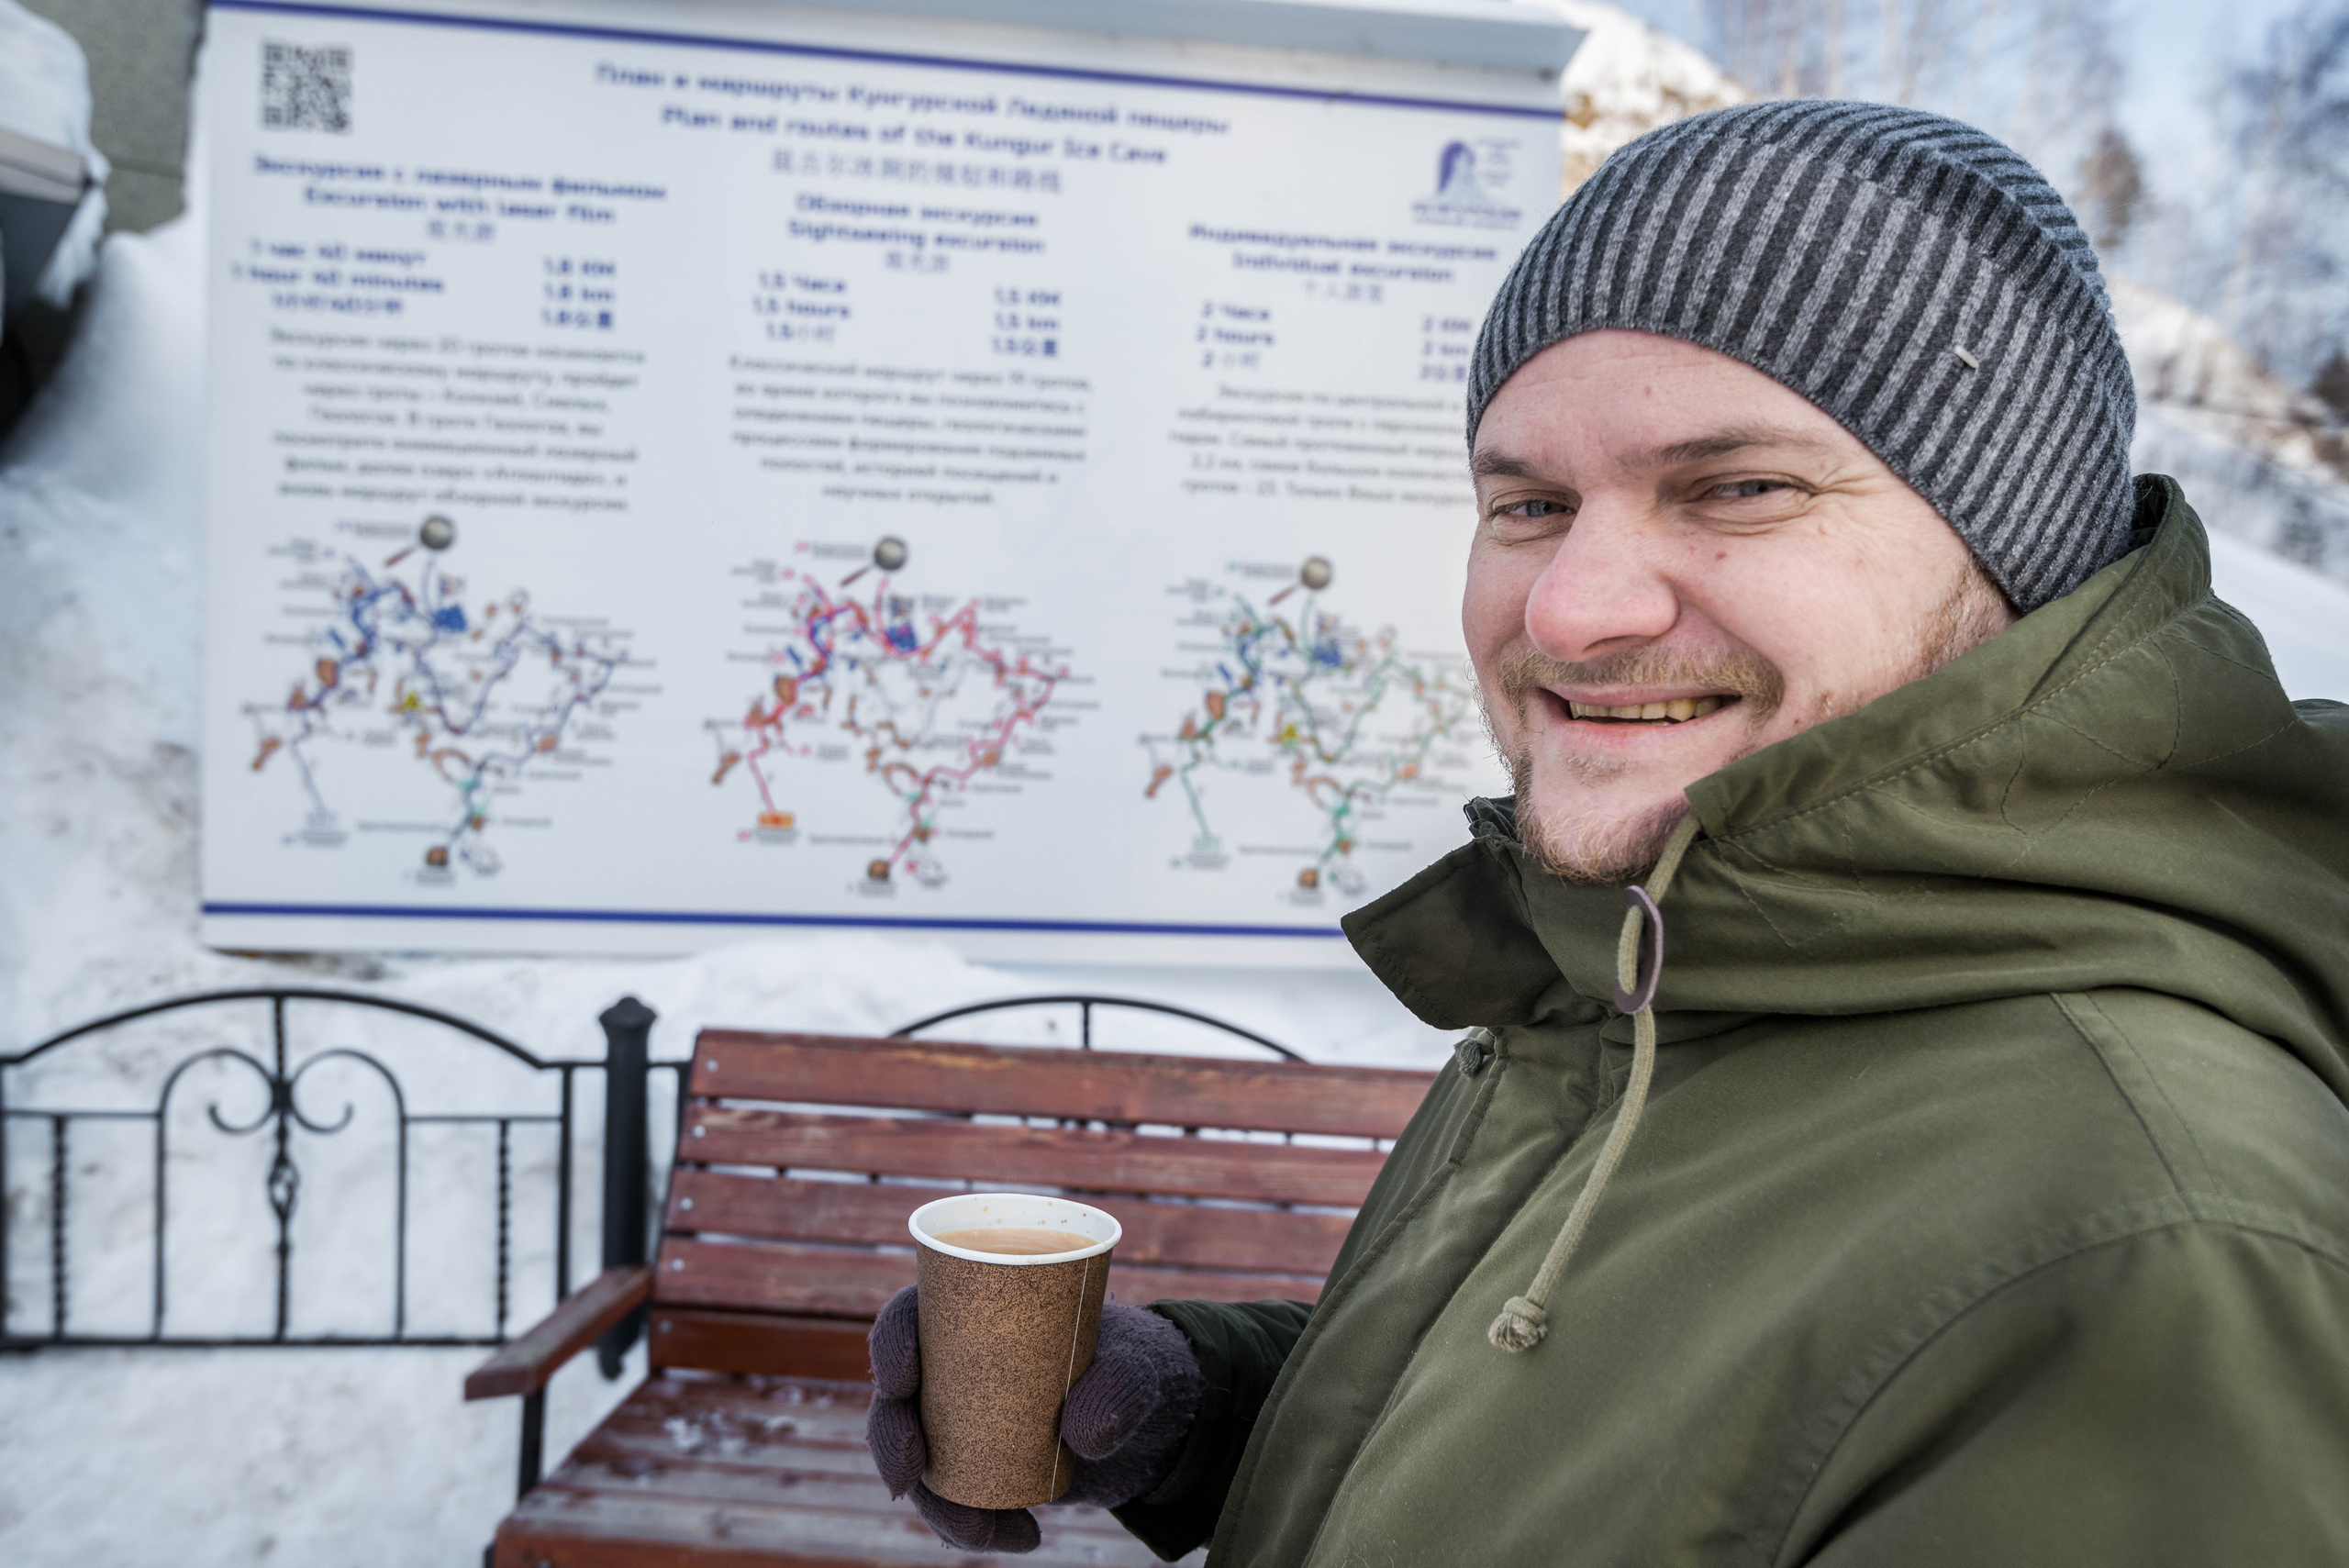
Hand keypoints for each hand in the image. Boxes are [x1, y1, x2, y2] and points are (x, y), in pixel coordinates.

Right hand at [865, 1285, 1205, 1553]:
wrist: (1156, 1417)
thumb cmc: (1137, 1363)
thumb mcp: (1140, 1365)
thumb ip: (1120, 1387)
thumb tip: (1083, 1434)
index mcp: (979, 1315)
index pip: (914, 1315)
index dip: (892, 1342)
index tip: (901, 1378)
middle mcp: (957, 1367)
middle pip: (897, 1396)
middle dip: (891, 1439)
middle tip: (913, 1472)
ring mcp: (964, 1421)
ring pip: (918, 1460)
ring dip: (934, 1503)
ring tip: (984, 1533)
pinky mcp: (982, 1467)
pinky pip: (955, 1501)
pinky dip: (975, 1527)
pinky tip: (1024, 1536)